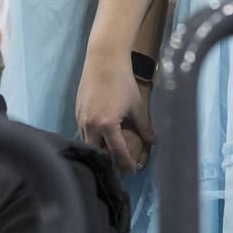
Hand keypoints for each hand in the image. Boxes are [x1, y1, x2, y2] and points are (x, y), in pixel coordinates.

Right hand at [76, 50, 156, 173]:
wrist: (104, 60)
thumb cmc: (123, 81)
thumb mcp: (136, 105)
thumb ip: (145, 126)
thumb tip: (155, 142)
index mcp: (107, 125)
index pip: (117, 153)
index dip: (126, 165)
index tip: (133, 172)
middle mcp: (91, 125)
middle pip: (100, 153)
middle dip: (111, 162)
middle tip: (122, 167)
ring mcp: (81, 119)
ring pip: (89, 144)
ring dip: (100, 151)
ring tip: (112, 156)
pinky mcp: (77, 112)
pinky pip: (83, 133)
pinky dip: (92, 139)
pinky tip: (101, 139)